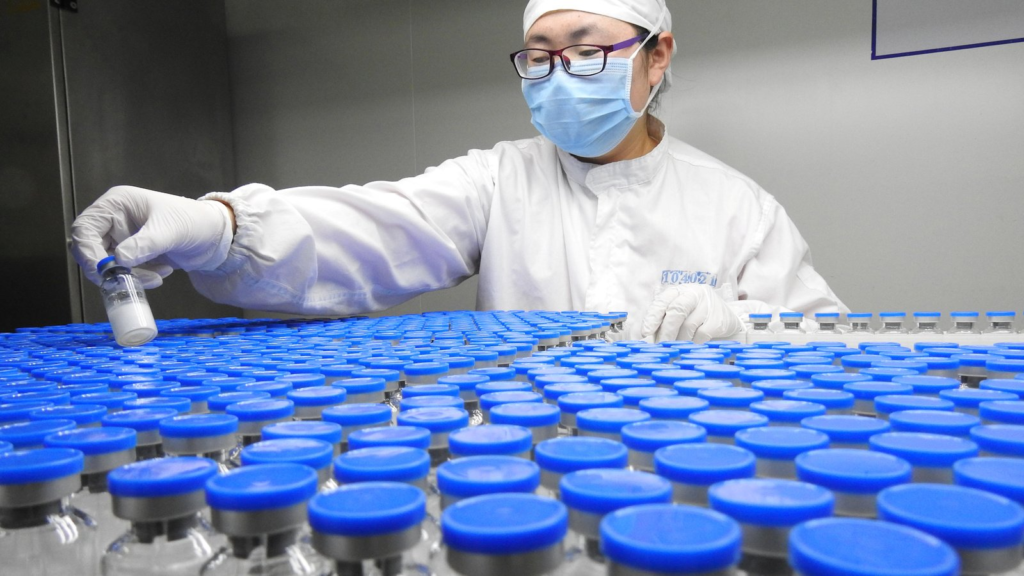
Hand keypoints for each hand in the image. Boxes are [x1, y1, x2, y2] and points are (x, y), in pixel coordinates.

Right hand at [71, 186, 231, 287]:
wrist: (214, 237)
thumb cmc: (194, 221)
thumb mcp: (170, 231)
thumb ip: (144, 245)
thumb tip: (118, 260)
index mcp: (117, 204)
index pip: (85, 227)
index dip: (88, 251)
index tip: (103, 271)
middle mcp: (114, 219)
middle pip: (90, 248)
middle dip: (107, 268)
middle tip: (126, 280)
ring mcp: (121, 237)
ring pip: (107, 264)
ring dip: (128, 275)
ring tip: (157, 276)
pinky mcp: (132, 253)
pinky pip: (122, 271)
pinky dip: (138, 277)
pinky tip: (161, 273)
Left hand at [640, 284, 744, 343]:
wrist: (727, 318)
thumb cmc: (694, 316)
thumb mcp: (678, 312)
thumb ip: (662, 321)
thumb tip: (644, 338)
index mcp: (679, 291)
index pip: (663, 300)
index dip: (652, 316)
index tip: (645, 332)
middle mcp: (694, 294)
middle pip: (676, 310)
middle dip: (666, 331)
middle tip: (660, 346)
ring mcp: (708, 305)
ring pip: (688, 325)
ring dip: (679, 340)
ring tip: (676, 348)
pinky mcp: (719, 319)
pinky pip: (702, 334)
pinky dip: (693, 343)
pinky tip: (692, 346)